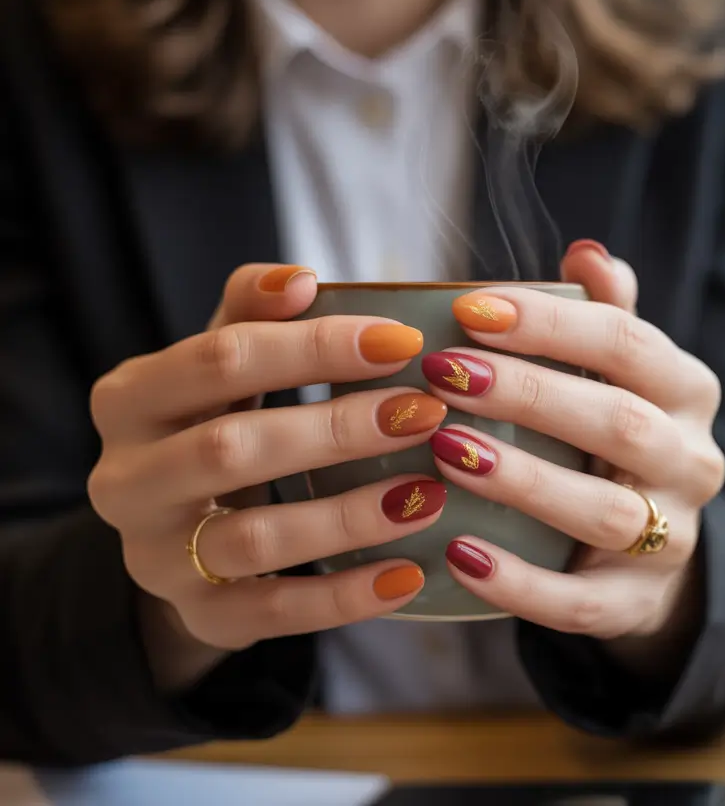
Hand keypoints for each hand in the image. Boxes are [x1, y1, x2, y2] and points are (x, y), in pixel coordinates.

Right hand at [86, 264, 448, 691]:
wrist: (180, 533)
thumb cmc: (217, 424)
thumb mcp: (219, 368)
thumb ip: (250, 316)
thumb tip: (299, 279)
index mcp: (130, 400)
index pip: (220, 360)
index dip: (313, 346)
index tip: (402, 340)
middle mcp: (125, 481)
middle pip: (231, 449)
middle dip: (335, 429)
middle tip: (423, 413)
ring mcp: (156, 558)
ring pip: (253, 538)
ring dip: (348, 516)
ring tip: (427, 494)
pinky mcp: (199, 616)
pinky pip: (273, 613)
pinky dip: (344, 596)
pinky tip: (409, 573)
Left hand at [421, 242, 724, 670]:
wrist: (652, 554)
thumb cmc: (614, 441)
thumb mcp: (622, 377)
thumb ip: (606, 317)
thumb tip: (588, 252)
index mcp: (689, 393)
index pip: (630, 344)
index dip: (552, 323)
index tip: (470, 308)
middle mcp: (694, 463)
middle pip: (621, 424)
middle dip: (531, 395)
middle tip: (444, 374)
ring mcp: (672, 540)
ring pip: (607, 513)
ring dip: (525, 480)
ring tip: (447, 451)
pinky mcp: (634, 604)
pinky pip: (579, 601)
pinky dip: (519, 582)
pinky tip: (458, 554)